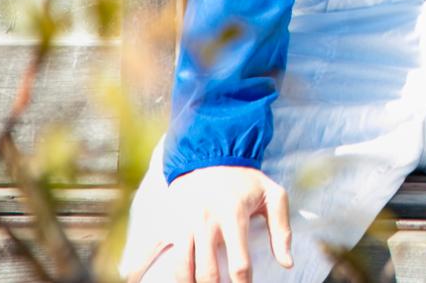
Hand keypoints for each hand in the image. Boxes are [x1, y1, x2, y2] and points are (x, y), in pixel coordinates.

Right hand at [145, 165, 292, 282]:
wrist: (210, 154)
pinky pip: (147, 251)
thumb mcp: (273, 195)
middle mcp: (205, 221)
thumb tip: (287, 263)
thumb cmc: (245, 179)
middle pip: (206, 272)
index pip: (239, 262)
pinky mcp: (165, 224)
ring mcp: (181, 224)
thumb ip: (282, 229)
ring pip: (180, 269)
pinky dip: (138, 271)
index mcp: (233, 215)